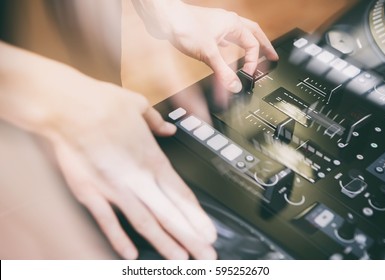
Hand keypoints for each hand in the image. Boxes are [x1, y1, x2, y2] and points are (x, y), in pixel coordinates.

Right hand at [0, 42, 216, 259]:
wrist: (68, 106)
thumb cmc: (102, 103)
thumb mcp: (139, 105)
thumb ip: (157, 122)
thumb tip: (168, 128)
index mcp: (152, 159)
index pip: (182, 195)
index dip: (197, 217)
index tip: (210, 233)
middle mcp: (138, 178)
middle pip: (170, 214)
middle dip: (191, 238)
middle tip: (207, 255)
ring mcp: (115, 188)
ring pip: (146, 222)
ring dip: (165, 243)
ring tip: (181, 259)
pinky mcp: (90, 193)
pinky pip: (107, 221)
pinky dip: (118, 239)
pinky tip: (131, 254)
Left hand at [132, 0, 278, 93]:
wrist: (163, 19)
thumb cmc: (184, 26)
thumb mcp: (208, 53)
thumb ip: (223, 72)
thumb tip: (235, 86)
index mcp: (233, 24)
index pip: (253, 44)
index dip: (253, 61)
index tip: (248, 74)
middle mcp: (227, 23)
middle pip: (253, 33)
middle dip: (263, 46)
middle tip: (272, 57)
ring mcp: (217, 26)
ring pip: (239, 35)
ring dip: (248, 46)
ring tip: (254, 55)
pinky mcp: (206, 31)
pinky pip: (225, 38)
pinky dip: (230, 47)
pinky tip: (227, 53)